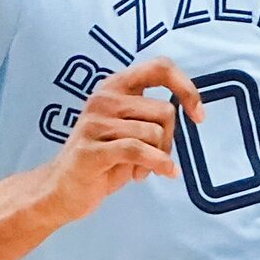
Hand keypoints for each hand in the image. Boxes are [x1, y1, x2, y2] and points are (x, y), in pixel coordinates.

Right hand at [44, 58, 202, 220]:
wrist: (61, 191)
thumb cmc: (101, 161)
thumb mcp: (129, 130)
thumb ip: (152, 115)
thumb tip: (192, 109)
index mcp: (114, 87)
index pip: (160, 67)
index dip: (186, 87)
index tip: (198, 115)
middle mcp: (104, 98)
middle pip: (164, 110)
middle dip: (169, 140)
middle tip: (157, 158)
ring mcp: (95, 122)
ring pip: (154, 133)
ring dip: (158, 157)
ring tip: (142, 169)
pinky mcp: (92, 149)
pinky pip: (139, 150)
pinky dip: (155, 165)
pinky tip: (150, 175)